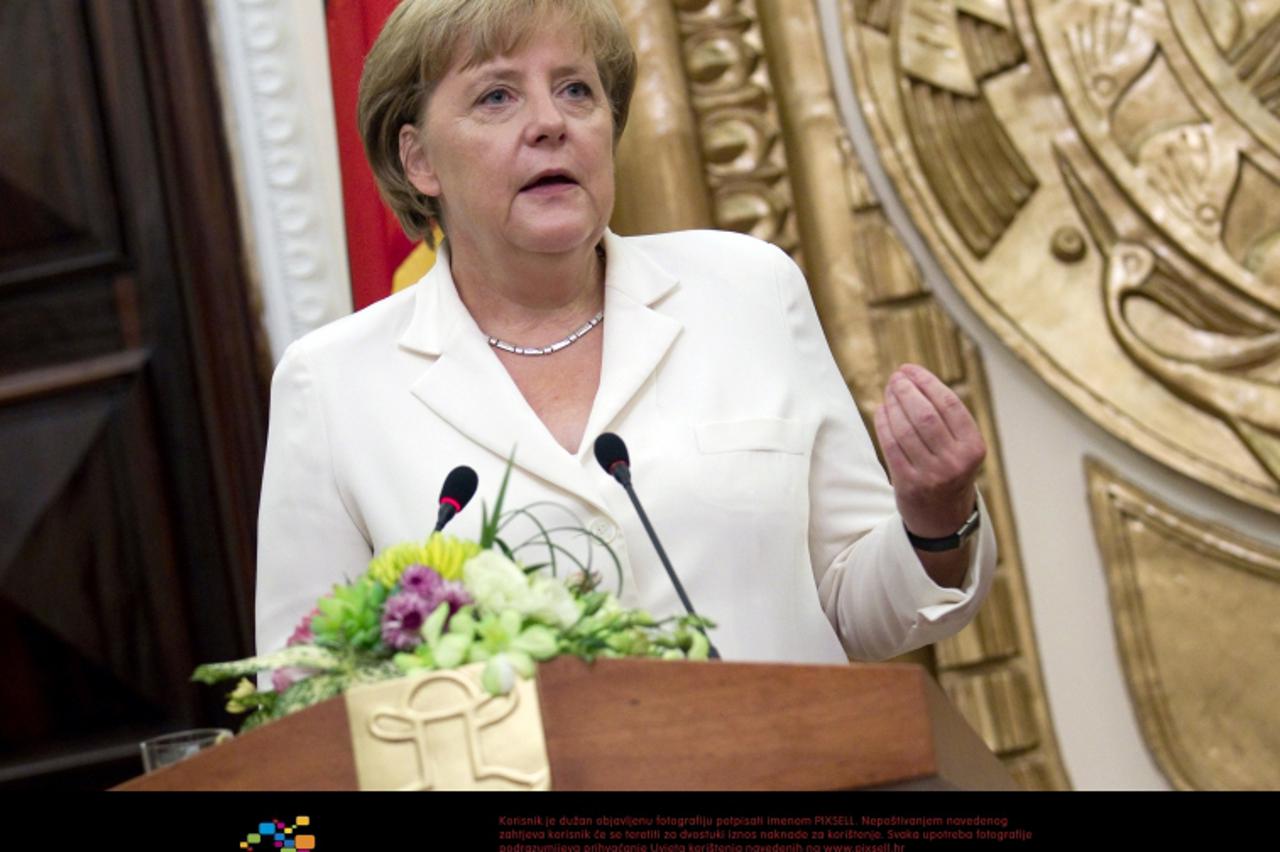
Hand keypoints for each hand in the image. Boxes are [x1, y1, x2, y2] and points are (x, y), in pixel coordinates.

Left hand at [872, 363, 985, 540]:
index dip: (927, 382)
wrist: (943, 518)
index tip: (910, 369)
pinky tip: (881, 410)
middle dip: (906, 390)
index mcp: (973, 447)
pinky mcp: (909, 484)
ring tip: (888, 390)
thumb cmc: (950, 471)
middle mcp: (956, 462)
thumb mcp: (962, 448)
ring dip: (893, 404)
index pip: (949, 404)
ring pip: (905, 429)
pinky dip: (883, 424)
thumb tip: (914, 379)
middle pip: (925, 414)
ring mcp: (932, 474)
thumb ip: (947, 419)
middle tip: (895, 377)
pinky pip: (891, 446)